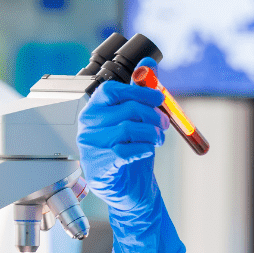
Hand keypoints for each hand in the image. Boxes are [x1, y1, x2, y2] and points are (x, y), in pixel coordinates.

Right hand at [77, 60, 184, 252]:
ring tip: (158, 139)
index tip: (159, 97)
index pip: (112, 90)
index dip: (139, 91)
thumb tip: (149, 62)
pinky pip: (125, 151)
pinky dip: (142, 149)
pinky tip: (146, 151)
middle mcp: (88, 126)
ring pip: (128, 129)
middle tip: (165, 123)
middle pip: (126, 109)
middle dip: (153, 114)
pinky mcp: (98, 165)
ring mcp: (91, 146)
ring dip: (152, 133)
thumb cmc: (131, 151)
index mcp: (94, 110)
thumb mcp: (138, 119)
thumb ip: (141, 91)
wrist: (129, 189)